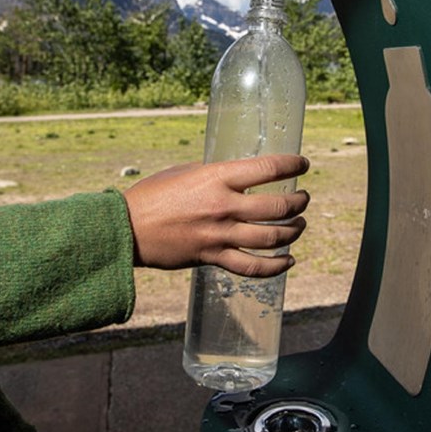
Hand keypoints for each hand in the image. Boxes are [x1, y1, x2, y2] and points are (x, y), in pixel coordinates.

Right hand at [123, 154, 309, 276]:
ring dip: (293, 231)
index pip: (267, 168)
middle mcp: (223, 206)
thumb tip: (237, 177)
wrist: (127, 228)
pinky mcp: (213, 258)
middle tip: (303, 199)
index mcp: (216, 178)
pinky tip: (287, 261)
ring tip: (299, 224)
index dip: (292, 164)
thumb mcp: (184, 172)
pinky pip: (253, 267)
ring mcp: (220, 235)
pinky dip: (276, 266)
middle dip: (298, 203)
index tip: (303, 164)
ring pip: (271, 238)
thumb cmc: (152, 195)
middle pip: (277, 208)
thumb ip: (214, 174)